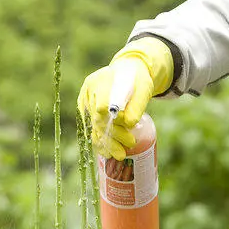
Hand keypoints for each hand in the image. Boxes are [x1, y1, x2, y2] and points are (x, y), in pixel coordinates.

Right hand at [77, 37, 172, 160]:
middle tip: (130, 143)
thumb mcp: (142, 87)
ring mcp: (85, 103)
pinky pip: (91, 130)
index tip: (126, 125)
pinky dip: (100, 142)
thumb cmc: (136, 80)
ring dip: (107, 142)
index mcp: (101, 81)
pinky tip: (107, 153)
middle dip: (114, 133)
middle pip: (99, 117)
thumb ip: (137, 103)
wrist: (126, 73)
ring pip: (94, 126)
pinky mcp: (86, 113)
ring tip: (120, 155)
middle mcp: (89, 92)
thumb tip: (130, 124)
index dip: (111, 116)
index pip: (102, 101)